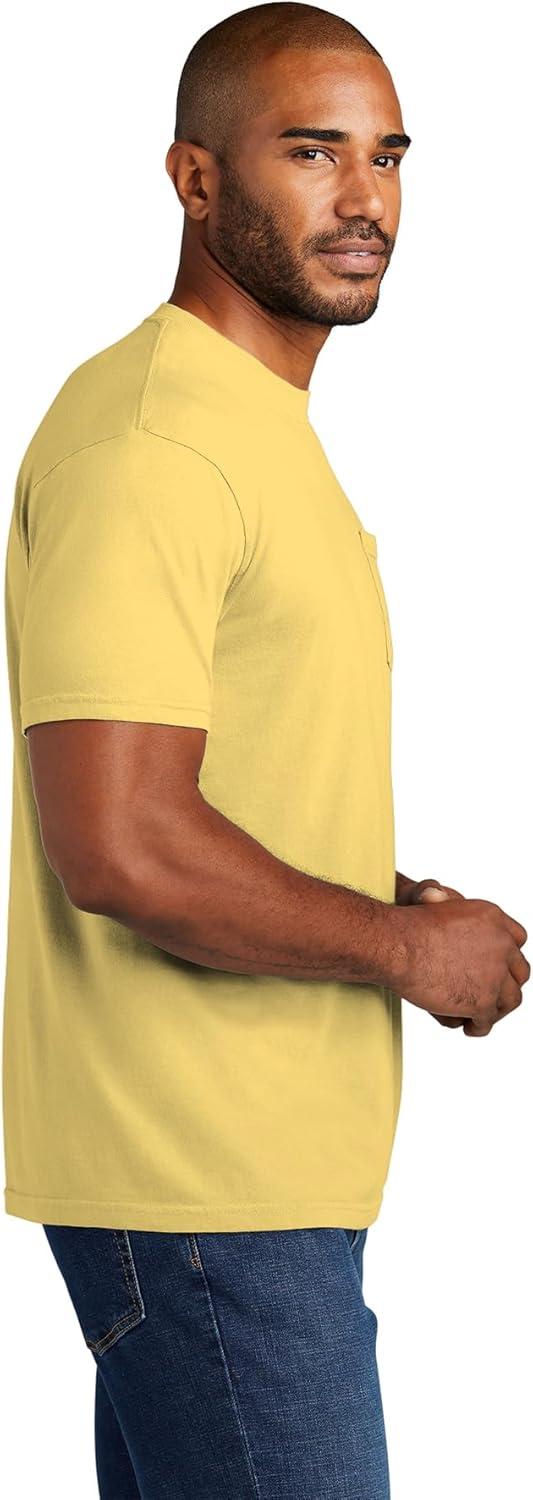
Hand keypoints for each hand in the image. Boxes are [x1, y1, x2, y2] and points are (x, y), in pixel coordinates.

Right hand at [393, 889, 528, 1035]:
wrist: (396, 946)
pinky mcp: (484, 1002)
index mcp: (493, 918)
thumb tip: (436, 893)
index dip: (506, 957)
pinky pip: (488, 1021)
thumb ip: (440, 900)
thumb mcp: (430, 902)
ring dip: (496, 1009)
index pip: (517, 939)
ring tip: (479, 1016)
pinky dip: (479, 1026)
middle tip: (490, 994)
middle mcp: (502, 944)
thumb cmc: (405, 924)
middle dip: (506, 985)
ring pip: (510, 999)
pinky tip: (469, 1027)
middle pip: (519, 971)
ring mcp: (496, 975)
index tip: (497, 966)